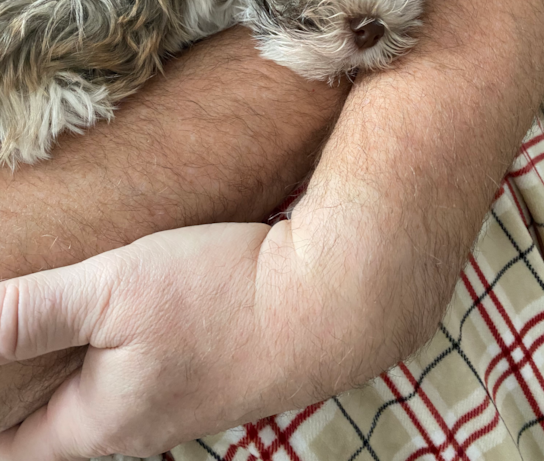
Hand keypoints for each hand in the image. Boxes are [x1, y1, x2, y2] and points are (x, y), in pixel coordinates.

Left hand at [0, 222, 280, 459]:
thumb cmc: (219, 297)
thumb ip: (33, 313)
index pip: (11, 450)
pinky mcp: (203, 374)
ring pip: (99, 401)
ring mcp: (174, 405)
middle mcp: (135, 428)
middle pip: (54, 429)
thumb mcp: (114, 289)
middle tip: (13, 353)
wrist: (321, 300)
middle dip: (25, 399)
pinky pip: (138, 379)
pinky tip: (120, 323)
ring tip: (50, 341)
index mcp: (98, 423)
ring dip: (71, 376)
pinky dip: (113, 359)